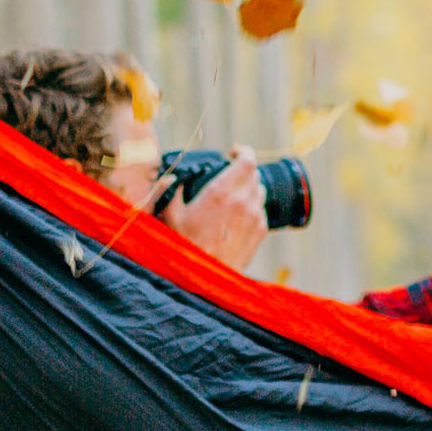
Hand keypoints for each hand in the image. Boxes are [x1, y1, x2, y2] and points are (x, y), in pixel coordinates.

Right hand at [164, 146, 268, 272]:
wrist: (204, 279)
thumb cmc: (184, 247)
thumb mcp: (169, 215)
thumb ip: (170, 190)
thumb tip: (173, 176)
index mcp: (221, 192)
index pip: (247, 160)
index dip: (242, 152)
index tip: (232, 153)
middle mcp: (243, 202)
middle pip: (254, 174)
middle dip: (241, 171)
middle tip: (227, 177)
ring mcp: (255, 217)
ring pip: (260, 191)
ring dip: (248, 189)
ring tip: (232, 198)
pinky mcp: (260, 232)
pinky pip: (261, 211)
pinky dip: (252, 208)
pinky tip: (237, 217)